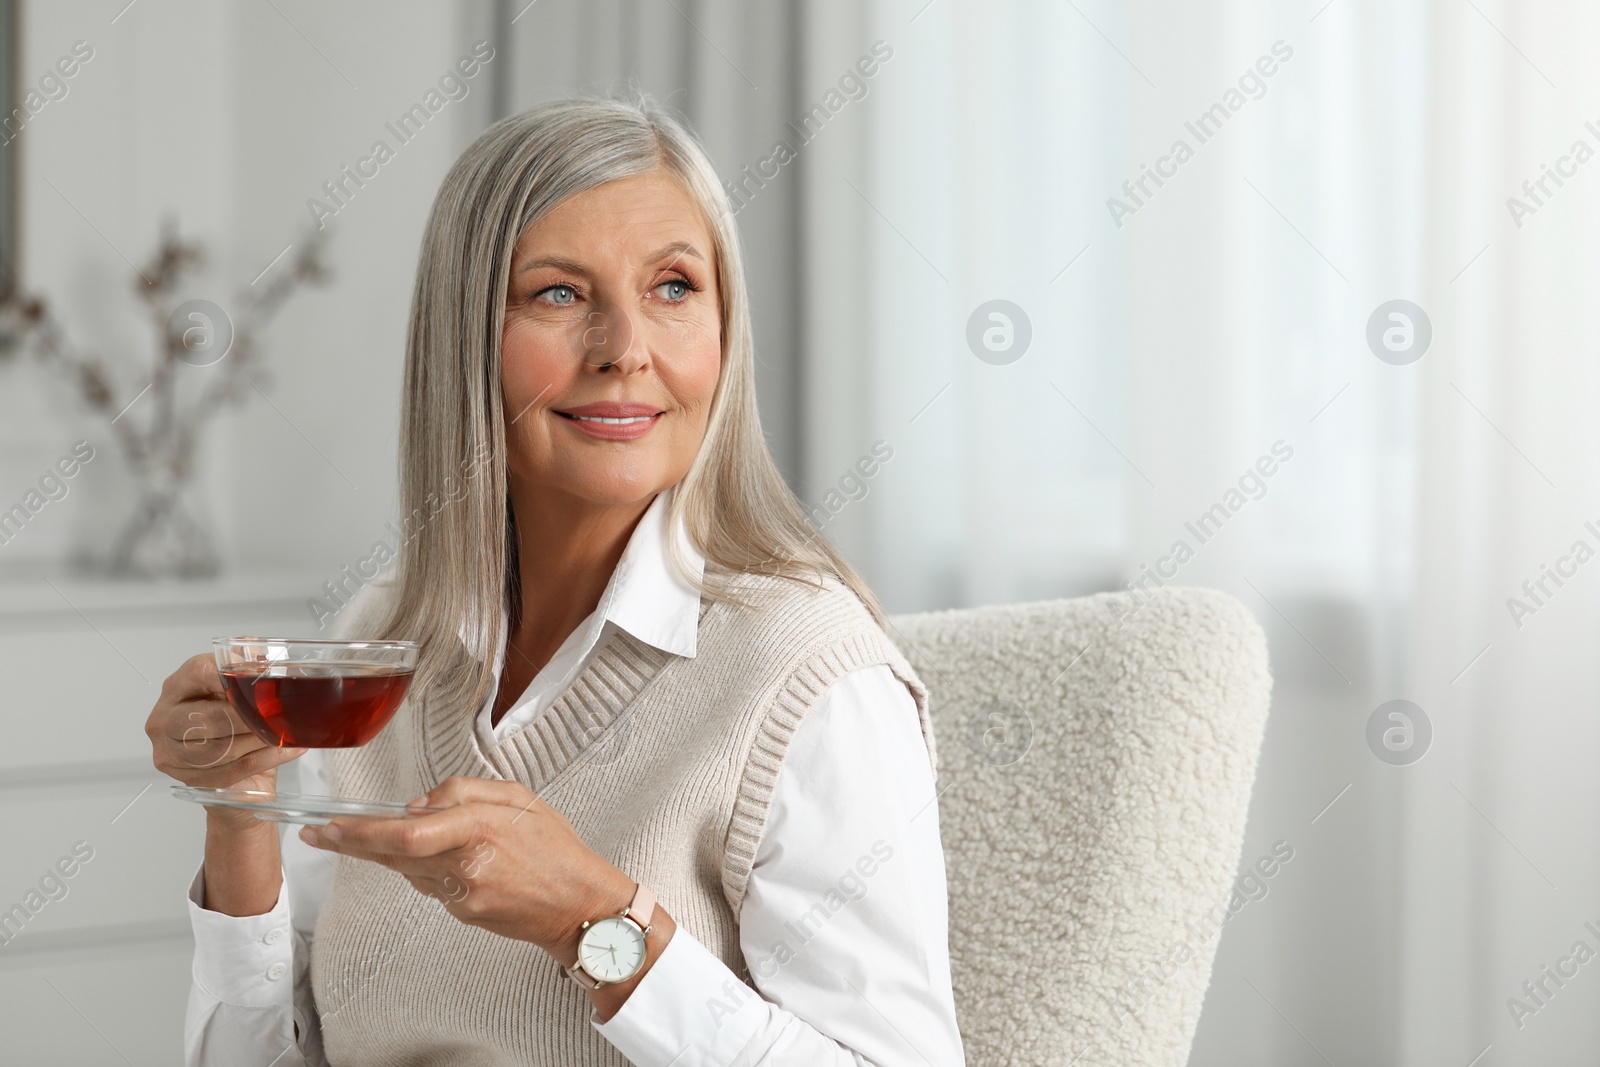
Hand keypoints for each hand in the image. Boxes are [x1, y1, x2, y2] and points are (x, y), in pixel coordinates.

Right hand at [145, 653, 305, 829]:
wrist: (234, 757)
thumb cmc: (234, 716)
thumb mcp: (241, 684)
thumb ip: (249, 667)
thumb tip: (266, 663)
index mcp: (177, 686)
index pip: (202, 673)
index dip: (236, 679)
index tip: (265, 683)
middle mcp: (165, 718)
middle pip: (208, 718)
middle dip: (250, 718)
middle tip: (280, 715)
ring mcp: (171, 752)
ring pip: (219, 748)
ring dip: (259, 741)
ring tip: (286, 733)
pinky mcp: (187, 777)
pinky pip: (229, 771)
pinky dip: (262, 760)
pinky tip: (283, 750)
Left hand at [297, 776, 632, 963]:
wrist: (580, 906)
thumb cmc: (557, 849)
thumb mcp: (520, 798)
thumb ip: (465, 792)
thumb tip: (416, 804)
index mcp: (482, 829)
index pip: (407, 832)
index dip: (363, 831)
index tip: (332, 825)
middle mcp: (467, 865)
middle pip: (393, 855)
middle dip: (352, 843)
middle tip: (320, 834)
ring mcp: (462, 895)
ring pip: (407, 869)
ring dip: (383, 854)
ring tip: (358, 837)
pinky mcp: (462, 913)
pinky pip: (429, 884)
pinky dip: (422, 868)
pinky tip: (430, 857)